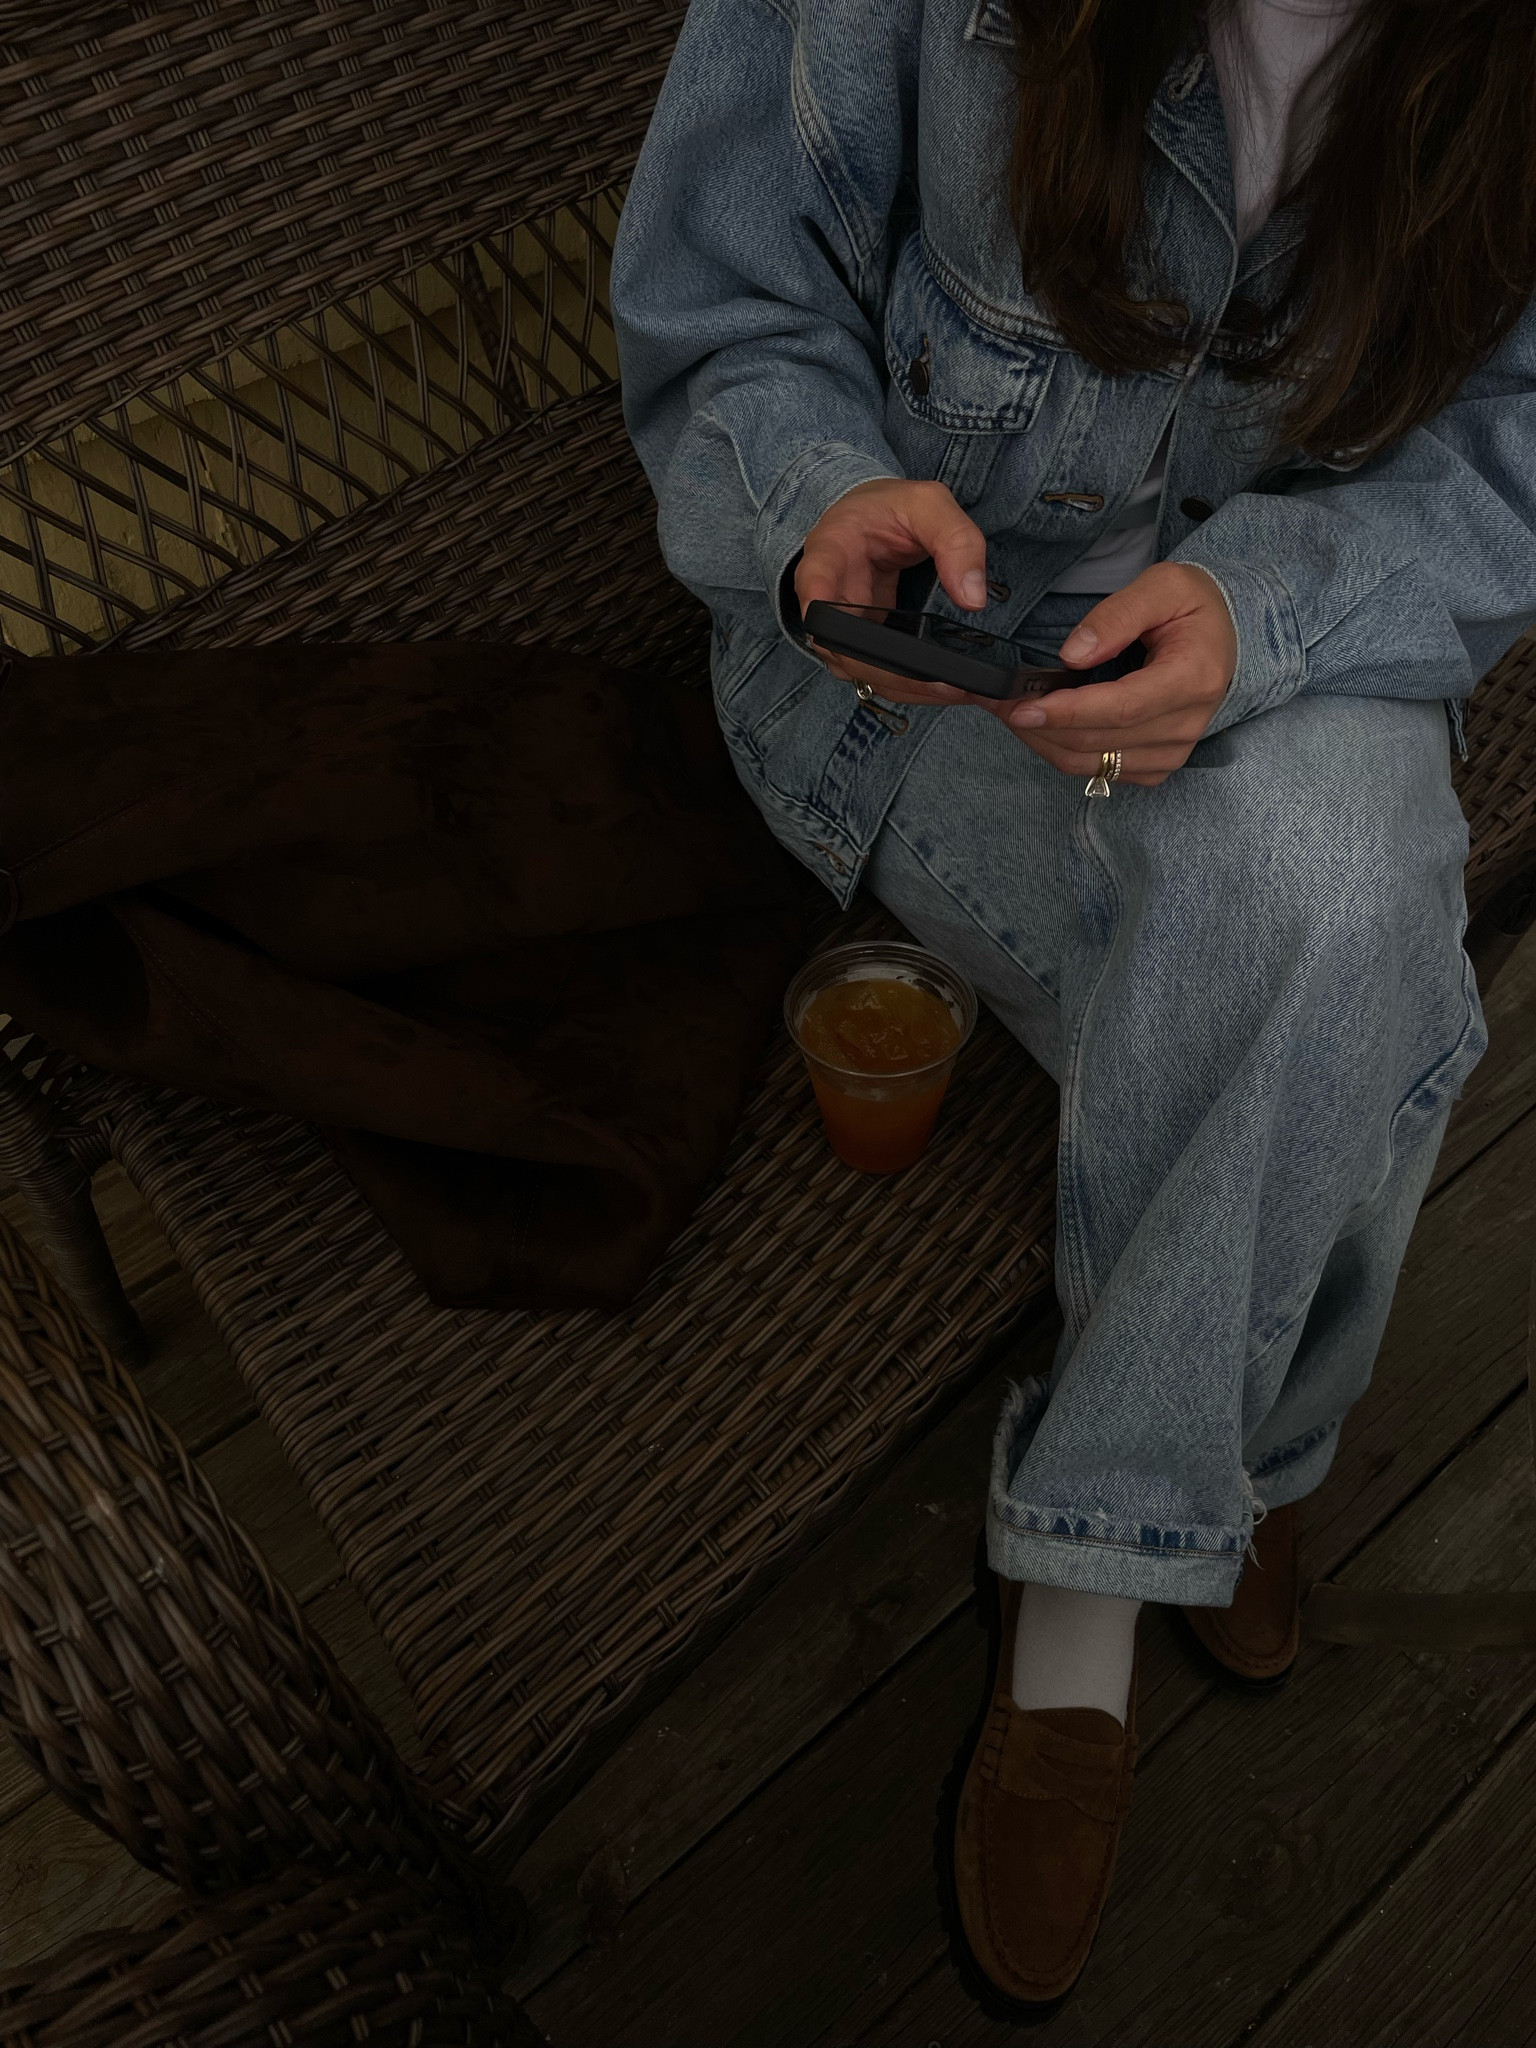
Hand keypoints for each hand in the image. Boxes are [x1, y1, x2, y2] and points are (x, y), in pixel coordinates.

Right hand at [795, 477, 997, 708]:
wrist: (870, 521)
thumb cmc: (889, 509)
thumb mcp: (927, 504)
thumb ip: (955, 541)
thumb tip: (972, 599)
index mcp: (829, 552)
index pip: (814, 586)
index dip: (826, 616)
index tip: (846, 636)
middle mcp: (826, 597)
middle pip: (842, 649)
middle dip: (892, 674)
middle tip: (945, 683)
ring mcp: (842, 627)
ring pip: (861, 672)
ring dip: (906, 688)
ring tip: (956, 691)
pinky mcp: (861, 645)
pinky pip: (880, 674)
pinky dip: (912, 686)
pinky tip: (947, 688)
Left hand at [1003, 563, 1235, 785]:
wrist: (1225, 639)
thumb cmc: (1194, 607)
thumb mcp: (1163, 585)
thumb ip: (1117, 615)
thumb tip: (1073, 655)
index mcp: (1192, 679)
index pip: (1122, 708)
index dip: (1069, 712)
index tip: (1023, 706)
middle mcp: (1185, 725)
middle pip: (1100, 741)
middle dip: (1040, 726)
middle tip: (994, 701)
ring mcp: (1172, 753)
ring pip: (1091, 763)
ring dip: (1042, 742)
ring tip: (1006, 711)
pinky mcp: (1156, 766)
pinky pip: (1097, 770)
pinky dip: (1059, 750)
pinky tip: (1038, 725)